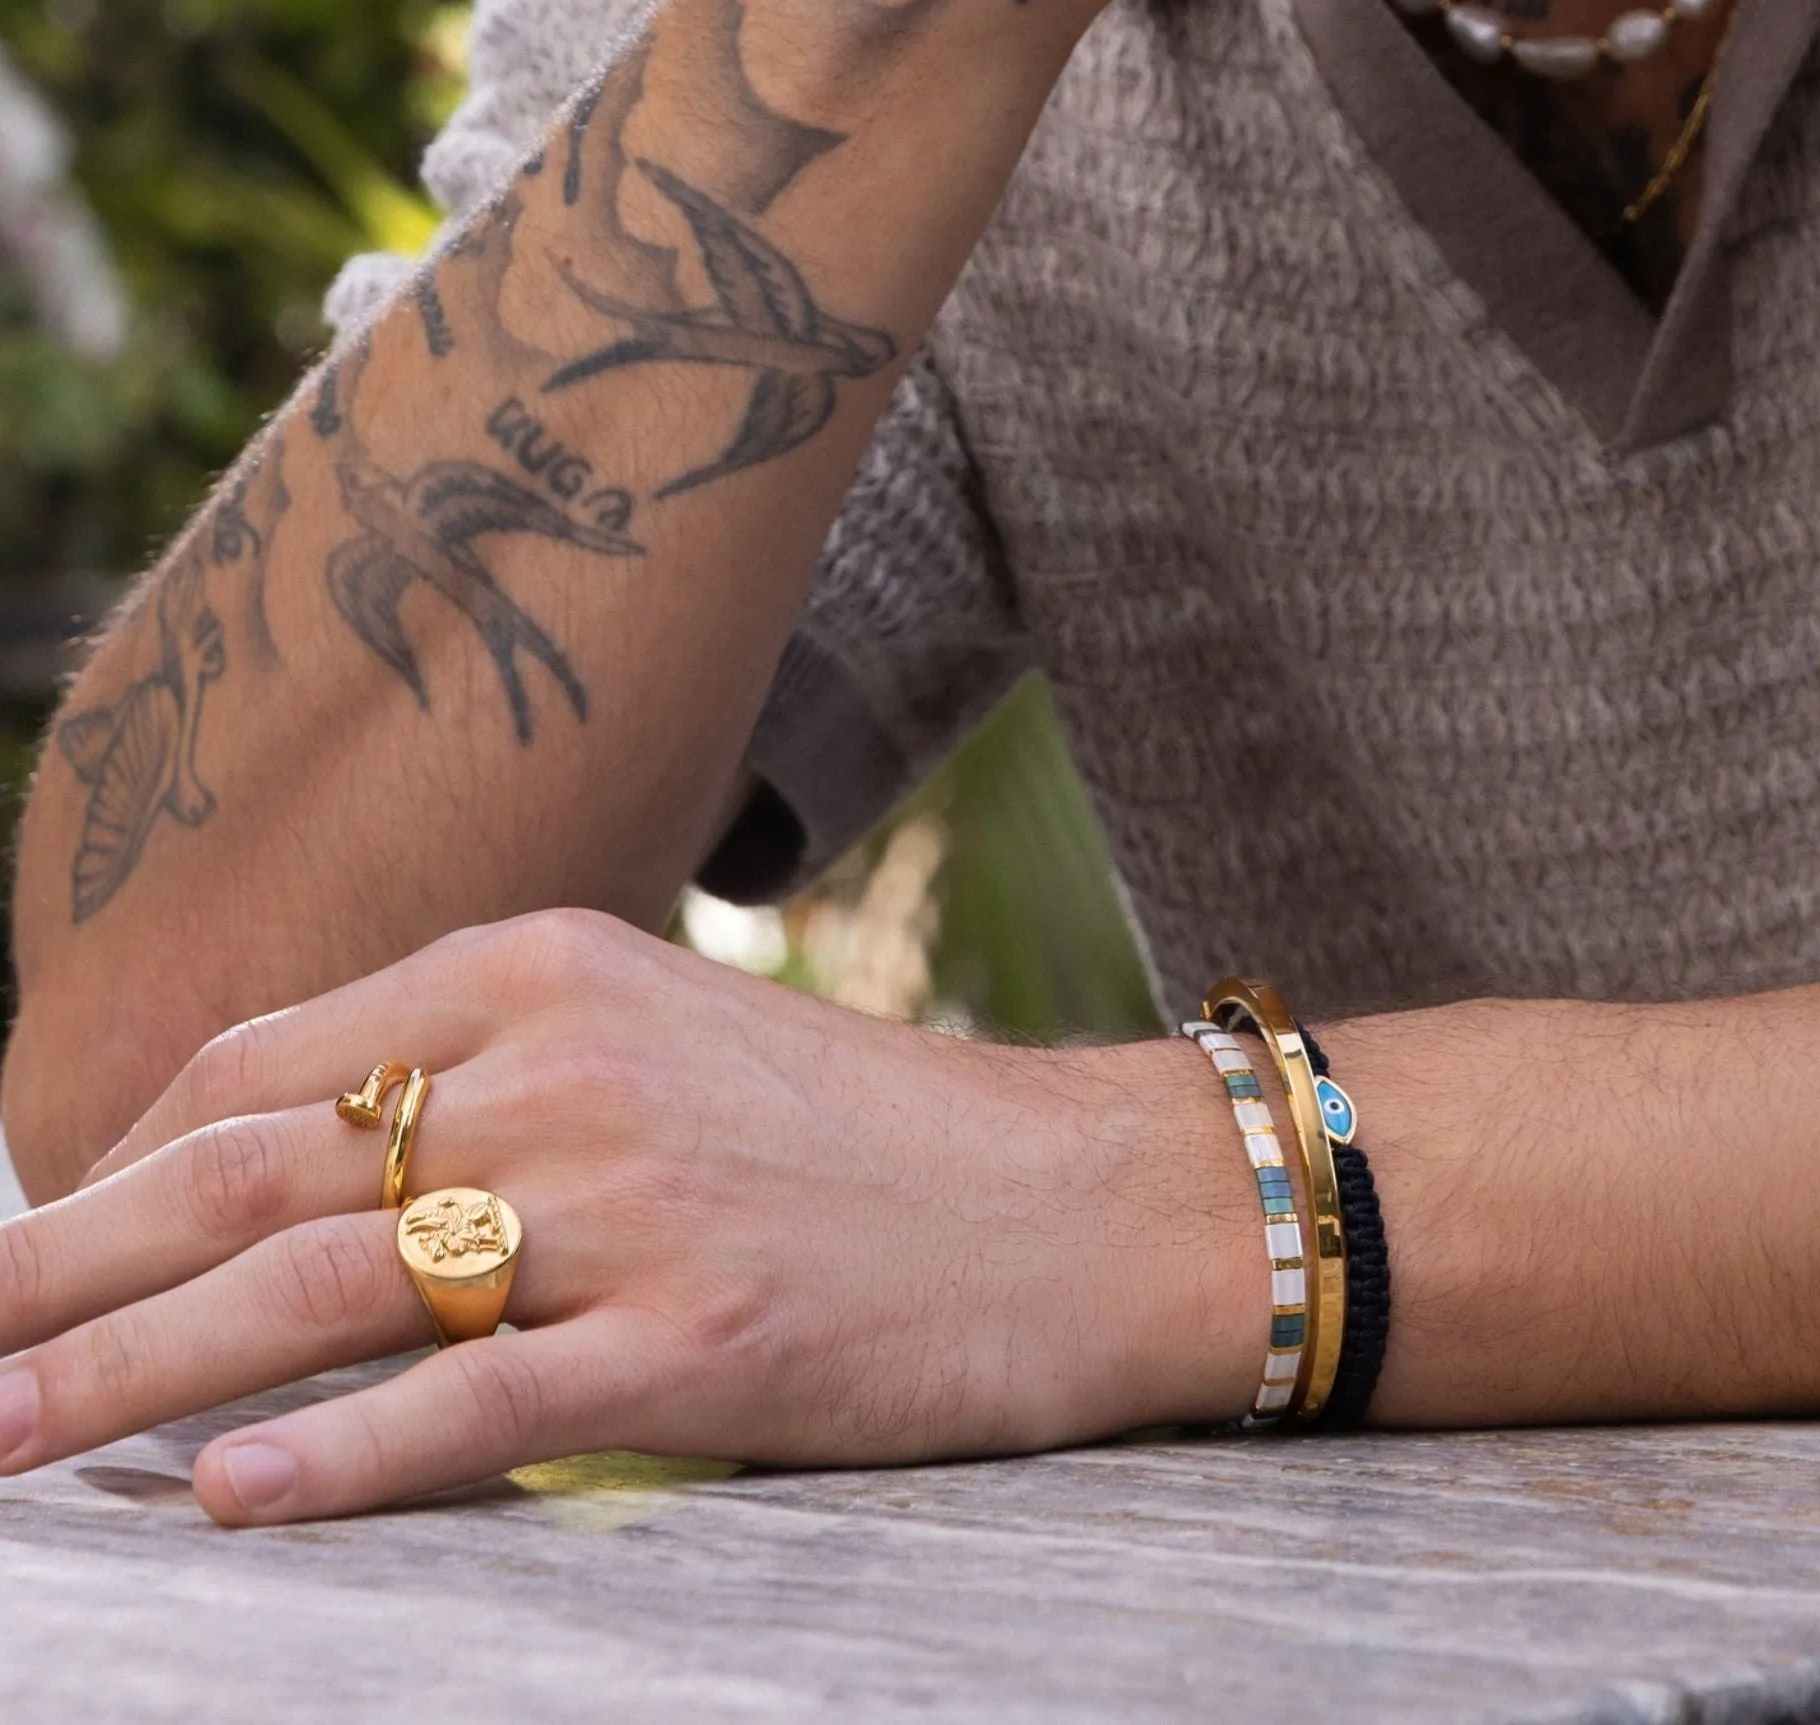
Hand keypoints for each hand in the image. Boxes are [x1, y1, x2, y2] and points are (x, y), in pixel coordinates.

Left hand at [0, 911, 1263, 1521]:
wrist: (1068, 1199)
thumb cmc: (848, 1132)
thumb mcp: (653, 1041)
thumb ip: (478, 1076)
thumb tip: (280, 1174)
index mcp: (541, 967)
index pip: (264, 1060)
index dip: (115, 1161)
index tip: (30, 1246)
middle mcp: (565, 1063)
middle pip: (253, 1168)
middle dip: (61, 1266)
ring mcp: (630, 1201)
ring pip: (327, 1288)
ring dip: (133, 1373)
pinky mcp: (701, 1336)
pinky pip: (480, 1402)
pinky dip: (340, 1457)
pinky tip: (227, 1499)